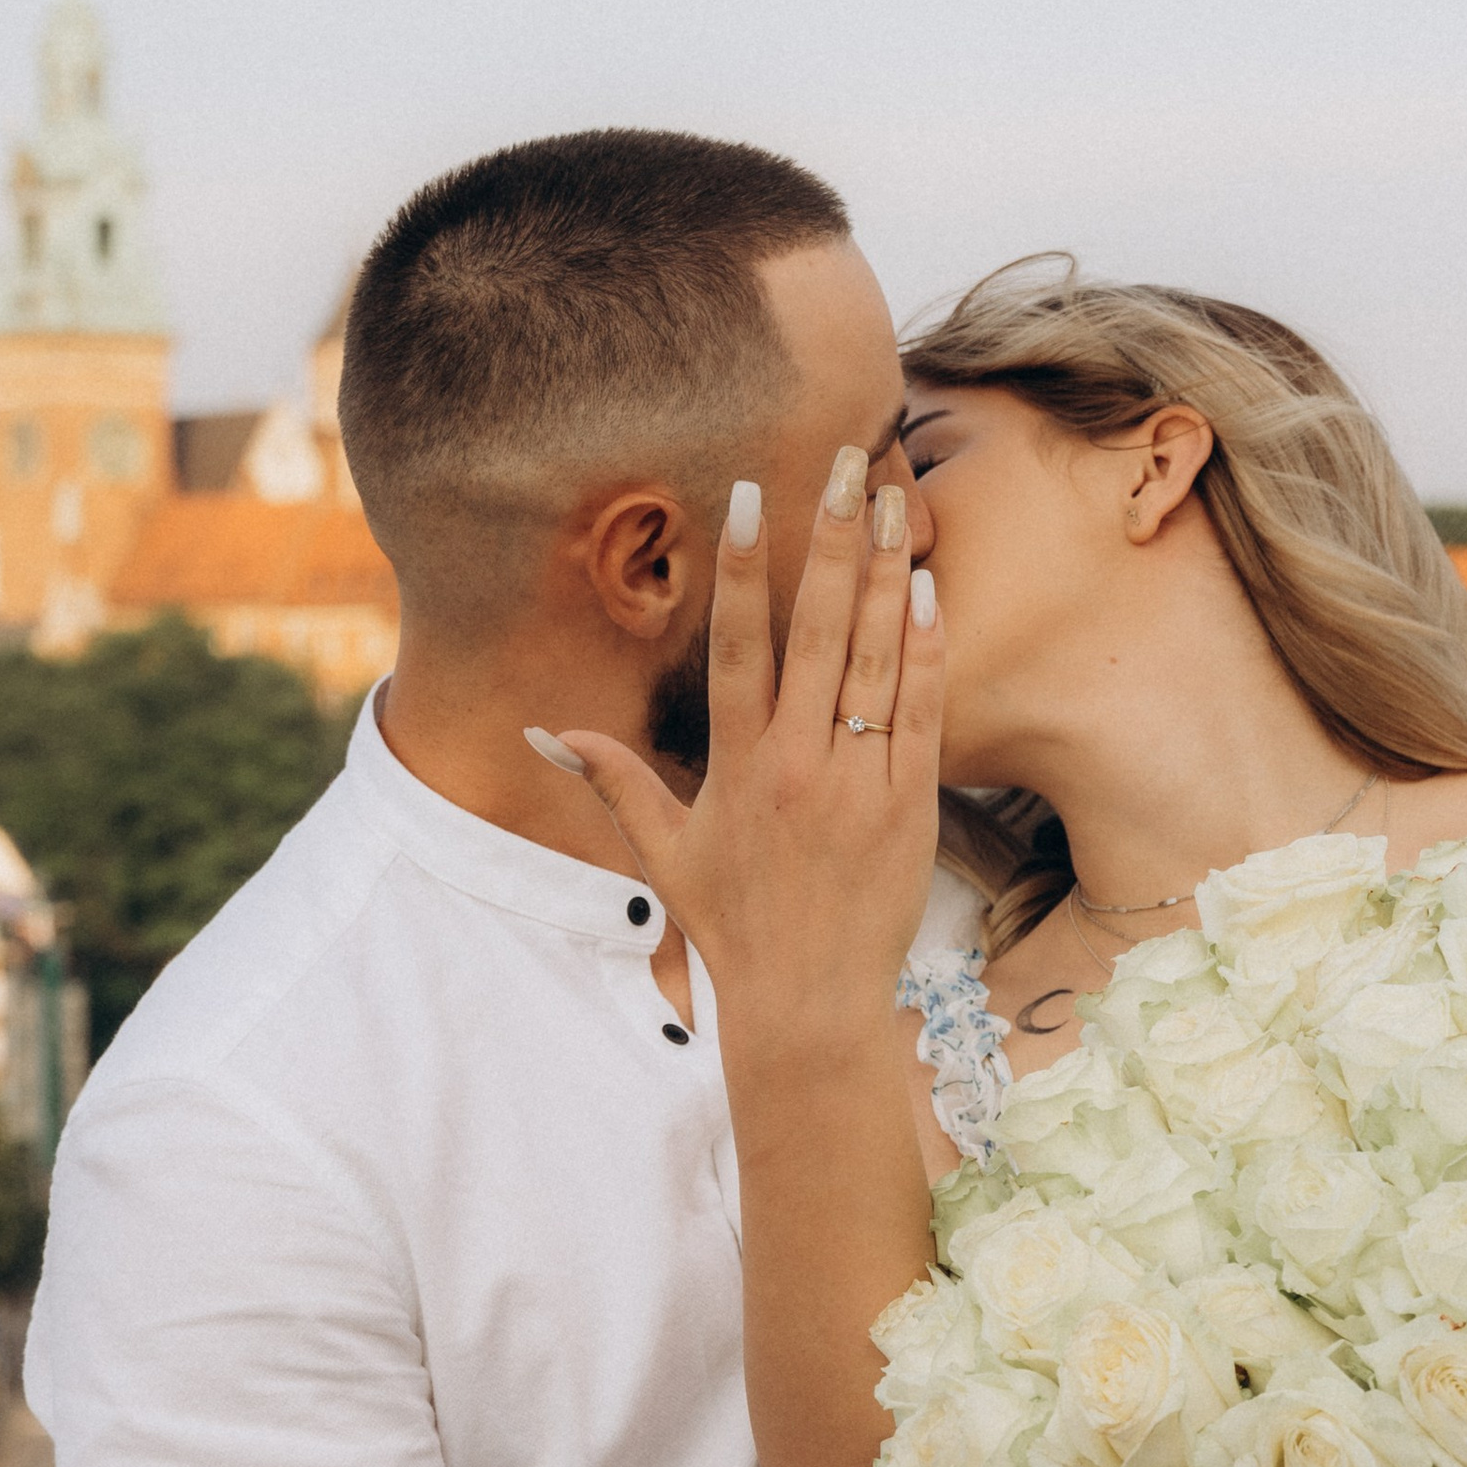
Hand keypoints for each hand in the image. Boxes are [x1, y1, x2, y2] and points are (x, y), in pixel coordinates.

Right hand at [559, 452, 943, 1037]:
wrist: (809, 1004)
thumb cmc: (734, 927)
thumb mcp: (664, 853)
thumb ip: (612, 782)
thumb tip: (538, 735)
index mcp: (737, 767)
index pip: (736, 646)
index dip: (742, 567)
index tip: (750, 495)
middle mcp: (797, 764)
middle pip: (815, 630)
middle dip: (830, 539)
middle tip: (847, 463)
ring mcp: (859, 781)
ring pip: (875, 657)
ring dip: (887, 573)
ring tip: (895, 500)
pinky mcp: (910, 804)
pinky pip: (921, 709)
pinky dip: (925, 648)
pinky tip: (929, 589)